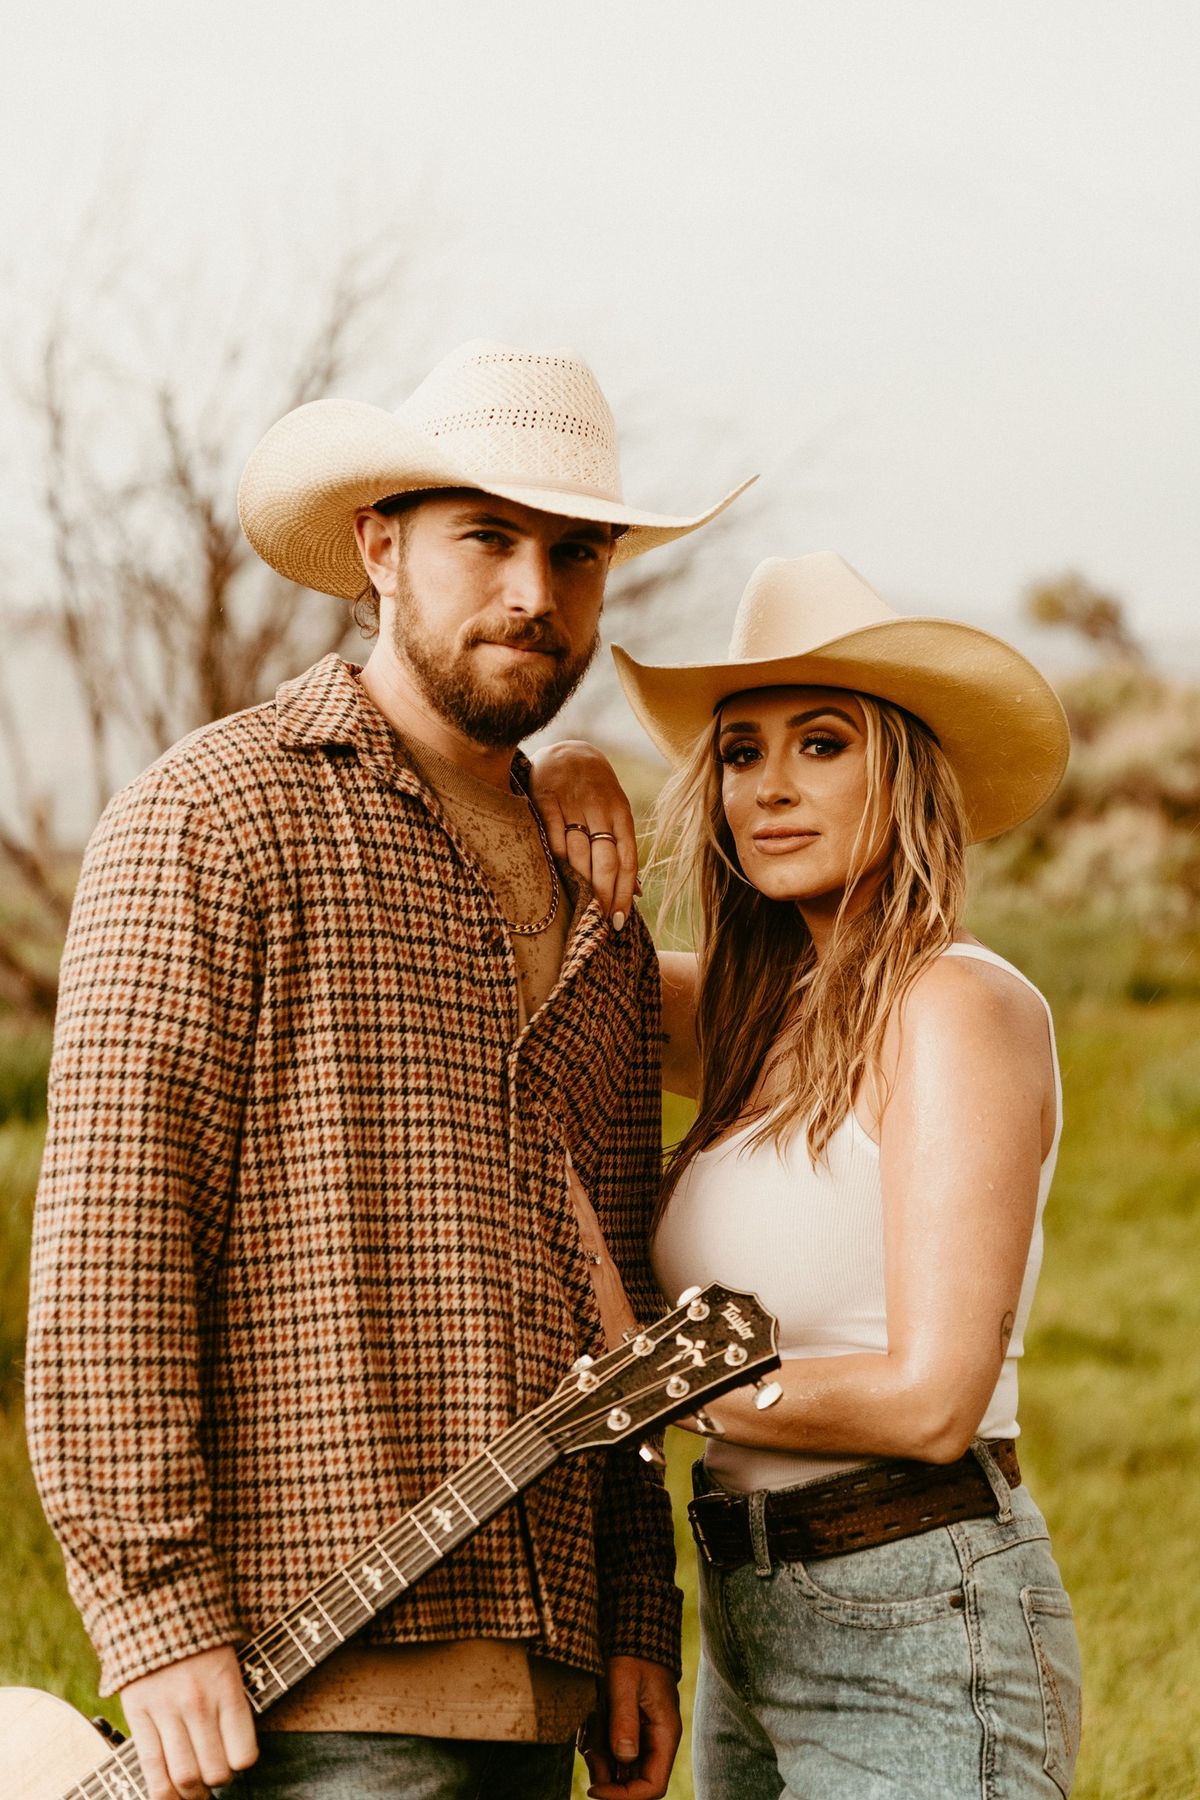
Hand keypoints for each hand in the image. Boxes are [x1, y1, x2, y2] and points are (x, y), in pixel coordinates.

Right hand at [121, 1643, 257, 1799]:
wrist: (159, 1607)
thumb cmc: (202, 1639)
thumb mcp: (230, 1662)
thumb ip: (232, 1703)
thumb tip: (237, 1753)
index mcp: (228, 1688)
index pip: (243, 1755)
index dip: (241, 1765)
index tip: (236, 1760)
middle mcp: (200, 1703)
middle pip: (214, 1772)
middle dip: (216, 1784)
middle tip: (212, 1780)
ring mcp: (167, 1710)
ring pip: (183, 1776)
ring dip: (190, 1793)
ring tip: (191, 1792)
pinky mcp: (139, 1713)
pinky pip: (150, 1766)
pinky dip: (161, 1791)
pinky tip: (167, 1795)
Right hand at [527, 740, 639, 925]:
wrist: (568, 751)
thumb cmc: (595, 792)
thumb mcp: (615, 813)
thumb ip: (622, 850)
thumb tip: (636, 892)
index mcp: (621, 815)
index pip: (627, 861)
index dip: (623, 893)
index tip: (617, 921)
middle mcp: (600, 809)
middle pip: (605, 861)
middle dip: (602, 895)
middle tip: (597, 921)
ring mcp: (572, 803)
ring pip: (578, 853)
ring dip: (579, 883)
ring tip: (578, 906)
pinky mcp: (545, 799)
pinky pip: (552, 837)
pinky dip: (556, 859)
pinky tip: (557, 876)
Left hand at [580, 1655, 680, 1799]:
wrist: (631, 1634)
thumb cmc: (632, 1654)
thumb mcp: (624, 1681)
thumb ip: (624, 1718)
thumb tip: (624, 1757)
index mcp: (664, 1734)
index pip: (653, 1787)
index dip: (625, 1796)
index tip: (595, 1789)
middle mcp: (655, 1742)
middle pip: (631, 1782)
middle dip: (605, 1775)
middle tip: (589, 1751)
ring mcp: (640, 1738)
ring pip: (616, 1768)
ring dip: (597, 1755)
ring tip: (592, 1722)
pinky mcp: (625, 1731)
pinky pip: (607, 1752)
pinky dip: (594, 1742)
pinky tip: (592, 1718)